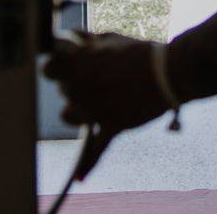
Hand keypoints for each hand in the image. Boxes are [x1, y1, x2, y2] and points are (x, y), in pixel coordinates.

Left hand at [43, 31, 169, 157]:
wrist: (167, 73)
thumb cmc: (137, 52)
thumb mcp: (108, 37)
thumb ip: (84, 39)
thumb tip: (69, 39)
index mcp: (77, 64)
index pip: (48, 69)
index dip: (57, 66)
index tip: (66, 64)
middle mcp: (79, 89)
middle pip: (63, 90)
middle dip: (75, 82)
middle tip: (97, 75)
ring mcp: (93, 110)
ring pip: (69, 116)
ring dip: (77, 109)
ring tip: (94, 99)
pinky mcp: (110, 127)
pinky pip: (95, 150)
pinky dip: (87, 165)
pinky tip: (79, 178)